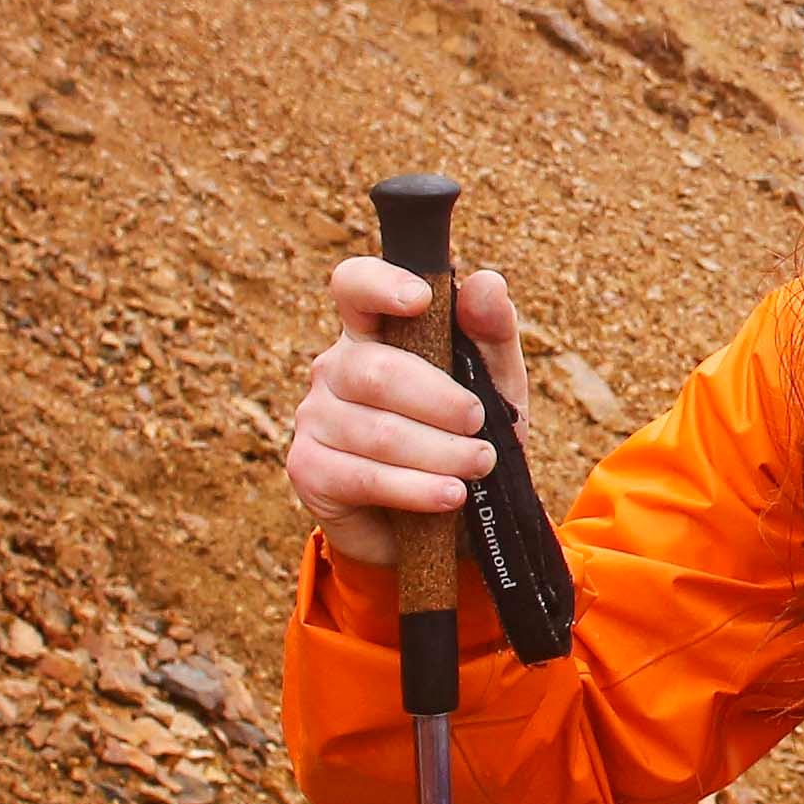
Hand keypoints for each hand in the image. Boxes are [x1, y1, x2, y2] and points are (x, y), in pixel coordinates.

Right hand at [286, 259, 529, 569]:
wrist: (442, 520)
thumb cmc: (464, 435)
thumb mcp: (495, 384)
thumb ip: (492, 334)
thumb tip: (487, 282)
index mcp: (373, 332)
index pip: (354, 286)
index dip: (380, 284)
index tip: (421, 298)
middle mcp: (335, 368)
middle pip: (377, 370)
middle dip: (440, 401)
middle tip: (480, 425)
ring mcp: (315, 418)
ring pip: (376, 430)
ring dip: (439, 452)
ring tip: (479, 465)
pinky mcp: (309, 469)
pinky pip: (362, 476)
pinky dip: (414, 488)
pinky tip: (449, 494)